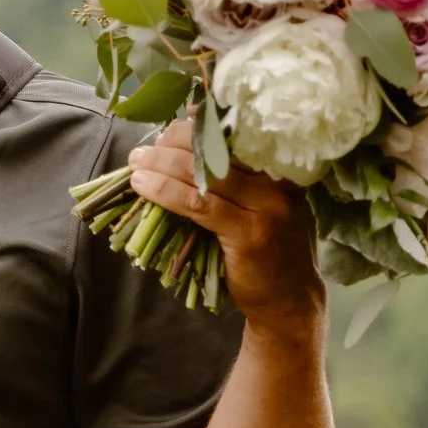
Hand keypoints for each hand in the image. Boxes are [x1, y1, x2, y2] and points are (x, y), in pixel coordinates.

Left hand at [126, 120, 324, 324]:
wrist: (290, 302)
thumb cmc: (271, 253)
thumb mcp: (267, 207)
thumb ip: (242, 182)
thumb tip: (188, 153)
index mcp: (282, 170)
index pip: (235, 135)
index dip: (200, 125)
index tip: (173, 124)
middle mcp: (277, 183)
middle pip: (217, 148)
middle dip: (174, 142)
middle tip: (146, 149)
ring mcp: (266, 208)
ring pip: (203, 174)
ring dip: (162, 164)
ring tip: (137, 164)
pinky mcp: (247, 234)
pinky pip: (198, 204)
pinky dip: (166, 191)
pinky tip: (144, 186)